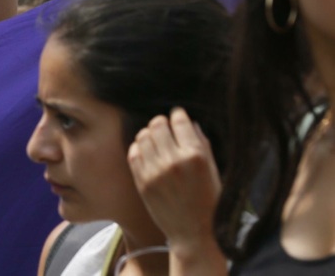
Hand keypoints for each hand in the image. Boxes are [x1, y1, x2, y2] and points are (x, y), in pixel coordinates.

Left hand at [129, 108, 223, 266]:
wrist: (194, 234)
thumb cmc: (209, 203)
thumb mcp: (214, 171)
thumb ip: (202, 145)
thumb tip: (190, 123)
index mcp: (196, 156)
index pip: (179, 121)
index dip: (178, 114)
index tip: (178, 115)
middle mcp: (173, 161)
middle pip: (157, 124)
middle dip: (162, 122)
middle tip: (166, 127)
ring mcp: (155, 171)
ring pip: (143, 135)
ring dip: (149, 133)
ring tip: (157, 140)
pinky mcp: (141, 181)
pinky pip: (133, 152)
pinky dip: (139, 147)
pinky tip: (147, 152)